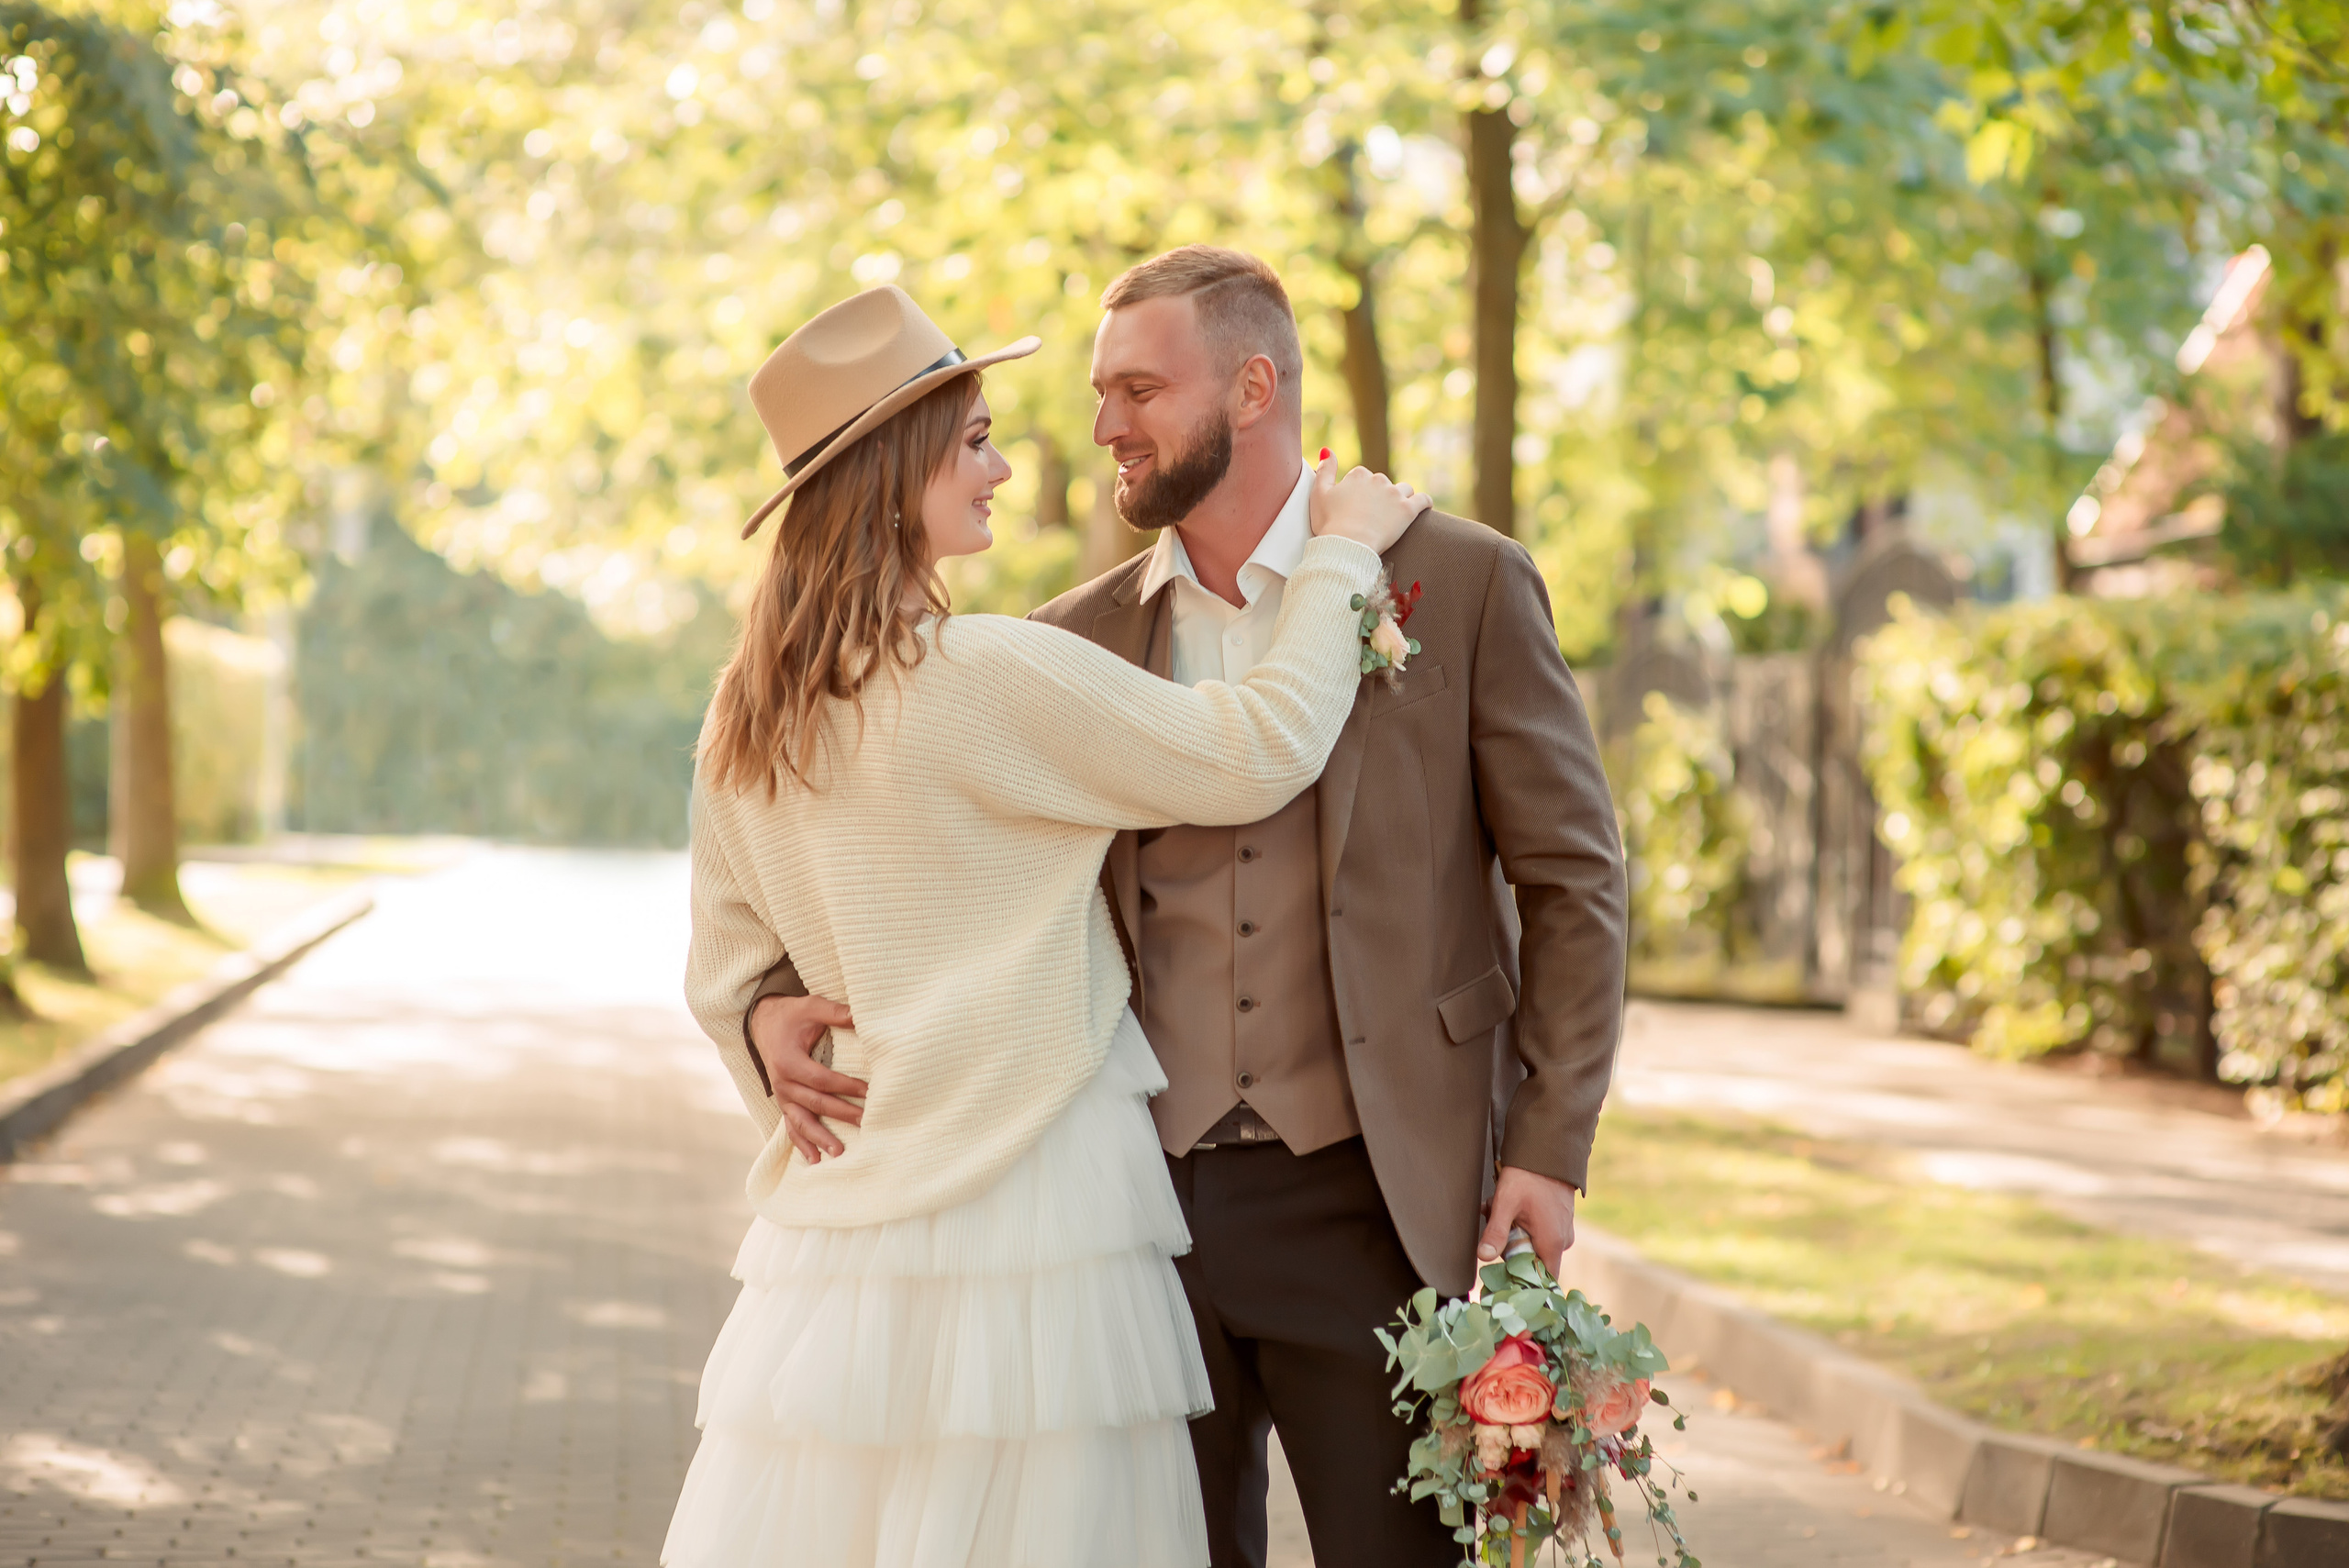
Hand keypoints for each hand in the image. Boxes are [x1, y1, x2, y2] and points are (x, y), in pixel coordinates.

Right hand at [748, 992, 866, 1162]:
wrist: (763, 1023)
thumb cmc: (792, 1016)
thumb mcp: (811, 1006)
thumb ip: (835, 1012)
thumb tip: (860, 1015)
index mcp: (789, 1062)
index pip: (822, 1079)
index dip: (845, 1086)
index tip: (869, 1092)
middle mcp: (783, 1083)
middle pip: (815, 1103)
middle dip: (841, 1114)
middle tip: (866, 1123)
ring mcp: (782, 1096)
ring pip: (802, 1121)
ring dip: (820, 1138)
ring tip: (839, 1153)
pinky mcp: (784, 1103)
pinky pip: (791, 1127)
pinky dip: (802, 1144)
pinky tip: (815, 1160)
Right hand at [1307, 449, 1431, 552]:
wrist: (1347, 545)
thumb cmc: (1330, 523)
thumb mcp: (1318, 494)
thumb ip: (1324, 471)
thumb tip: (1328, 451)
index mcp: (1358, 475)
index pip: (1362, 476)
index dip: (1359, 491)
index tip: (1355, 505)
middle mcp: (1379, 480)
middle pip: (1383, 483)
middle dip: (1380, 495)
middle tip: (1372, 514)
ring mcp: (1395, 495)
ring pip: (1404, 489)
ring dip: (1401, 497)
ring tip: (1395, 512)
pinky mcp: (1408, 510)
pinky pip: (1423, 500)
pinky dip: (1424, 502)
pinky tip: (1424, 506)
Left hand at [1478, 1165, 1578, 1277]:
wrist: (1548, 1151)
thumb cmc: (1528, 1176)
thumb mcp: (1506, 1204)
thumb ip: (1496, 1232)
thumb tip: (1483, 1257)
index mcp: (1552, 1243)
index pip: (1541, 1280)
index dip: (1521, 1279)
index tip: (1501, 1268)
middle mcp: (1562, 1241)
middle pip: (1531, 1261)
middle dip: (1508, 1245)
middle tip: (1494, 1223)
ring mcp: (1562, 1231)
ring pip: (1531, 1243)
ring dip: (1511, 1230)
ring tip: (1497, 1209)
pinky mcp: (1558, 1221)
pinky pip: (1538, 1232)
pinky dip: (1521, 1222)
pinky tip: (1509, 1207)